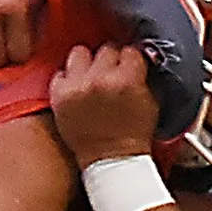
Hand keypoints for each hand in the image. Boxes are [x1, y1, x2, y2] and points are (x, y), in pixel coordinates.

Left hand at [50, 44, 161, 166]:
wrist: (110, 161)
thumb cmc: (133, 135)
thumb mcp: (152, 102)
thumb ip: (144, 76)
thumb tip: (139, 57)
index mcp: (127, 80)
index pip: (129, 50)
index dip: (130, 60)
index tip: (129, 67)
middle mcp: (101, 79)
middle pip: (106, 49)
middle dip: (111, 62)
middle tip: (112, 75)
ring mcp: (77, 87)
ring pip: (79, 53)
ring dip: (86, 63)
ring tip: (91, 76)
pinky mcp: (59, 96)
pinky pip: (60, 73)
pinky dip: (68, 80)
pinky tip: (77, 90)